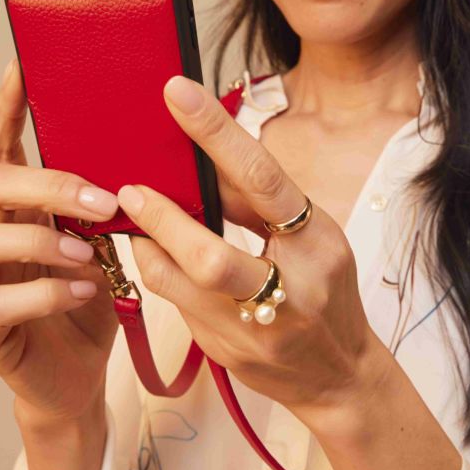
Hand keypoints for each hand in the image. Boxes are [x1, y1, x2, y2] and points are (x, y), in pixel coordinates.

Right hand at [0, 59, 120, 422]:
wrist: (79, 373)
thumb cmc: (90, 295)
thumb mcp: (103, 240)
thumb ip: (104, 201)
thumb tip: (139, 154)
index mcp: (19, 205)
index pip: (2, 143)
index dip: (7, 105)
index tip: (22, 66)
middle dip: (42, 183)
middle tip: (100, 201)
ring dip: (35, 239)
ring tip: (86, 251)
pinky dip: (44, 293)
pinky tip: (83, 290)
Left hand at [118, 75, 385, 422]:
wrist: (338, 375)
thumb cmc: (326, 289)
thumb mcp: (311, 237)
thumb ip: (259, 203)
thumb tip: (204, 159)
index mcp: (317, 243)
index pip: (261, 178)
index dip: (216, 133)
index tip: (177, 94)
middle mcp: (291, 290)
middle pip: (210, 255)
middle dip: (161, 218)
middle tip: (130, 191)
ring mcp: (256, 330)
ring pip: (179, 283)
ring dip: (148, 244)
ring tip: (136, 219)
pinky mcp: (226, 352)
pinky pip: (175, 304)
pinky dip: (158, 271)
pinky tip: (155, 253)